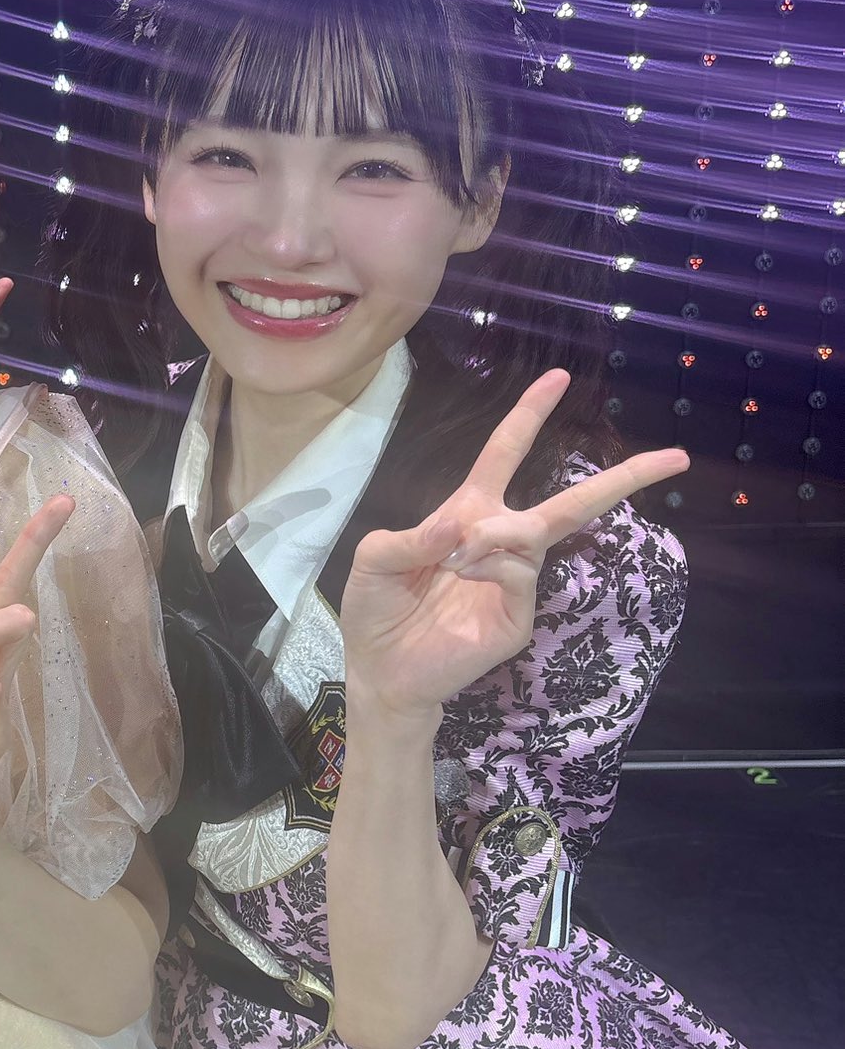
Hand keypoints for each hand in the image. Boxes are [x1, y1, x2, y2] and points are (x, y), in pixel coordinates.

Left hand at [341, 370, 687, 720]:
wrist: (380, 671)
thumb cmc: (375, 610)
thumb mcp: (373, 559)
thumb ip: (407, 535)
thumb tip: (460, 528)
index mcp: (467, 514)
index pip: (505, 454)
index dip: (529, 415)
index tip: (559, 378)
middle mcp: (500, 541)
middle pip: (570, 502)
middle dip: (622, 478)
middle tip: (675, 456)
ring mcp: (515, 581)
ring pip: (533, 531)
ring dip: (496, 532)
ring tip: (457, 555)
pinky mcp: (517, 617)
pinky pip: (521, 573)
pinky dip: (493, 564)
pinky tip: (464, 573)